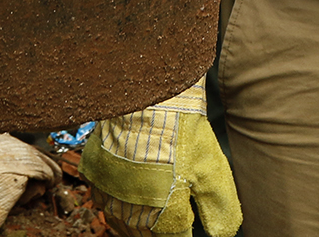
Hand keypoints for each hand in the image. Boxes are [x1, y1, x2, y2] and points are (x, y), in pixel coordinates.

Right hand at [80, 78, 239, 235]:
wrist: (146, 96)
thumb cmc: (181, 130)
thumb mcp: (211, 169)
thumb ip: (218, 207)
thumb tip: (223, 234)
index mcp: (163, 216)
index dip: (183, 232)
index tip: (188, 222)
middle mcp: (132, 212)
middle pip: (146, 236)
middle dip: (159, 230)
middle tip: (169, 217)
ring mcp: (110, 195)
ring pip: (122, 223)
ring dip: (137, 221)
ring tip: (150, 210)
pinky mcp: (95, 175)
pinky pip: (103, 201)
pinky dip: (116, 202)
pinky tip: (127, 193)